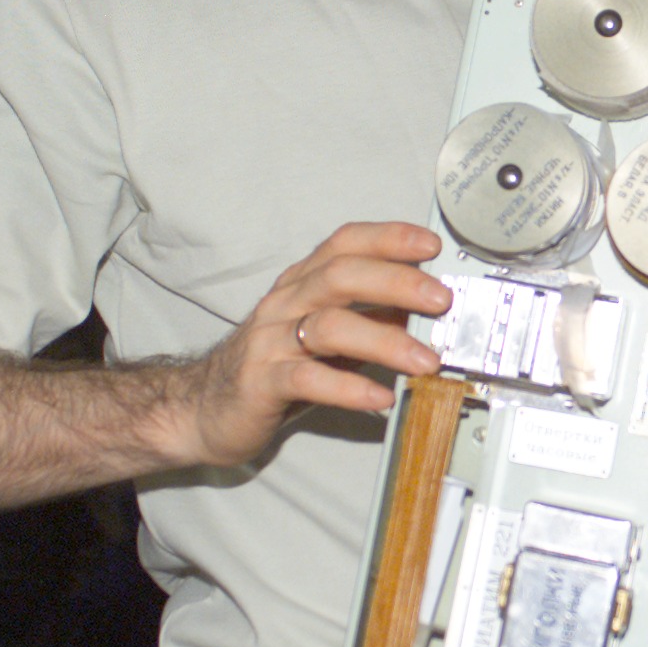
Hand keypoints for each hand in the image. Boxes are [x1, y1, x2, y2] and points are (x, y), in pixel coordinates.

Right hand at [163, 222, 449, 468]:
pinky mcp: (261, 383)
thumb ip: (369, 318)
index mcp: (303, 284)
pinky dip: (349, 388)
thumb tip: (427, 312)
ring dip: (385, 341)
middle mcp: (285, 303)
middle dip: (397, 282)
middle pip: (340, 275)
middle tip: (442, 301)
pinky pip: (307, 379)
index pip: (345, 243)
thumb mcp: (327, 336)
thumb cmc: (276, 367)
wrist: (205, 408)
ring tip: (426, 362)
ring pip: (329, 326)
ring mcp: (270, 342)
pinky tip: (380, 398)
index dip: (388, 238)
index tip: (430, 245)